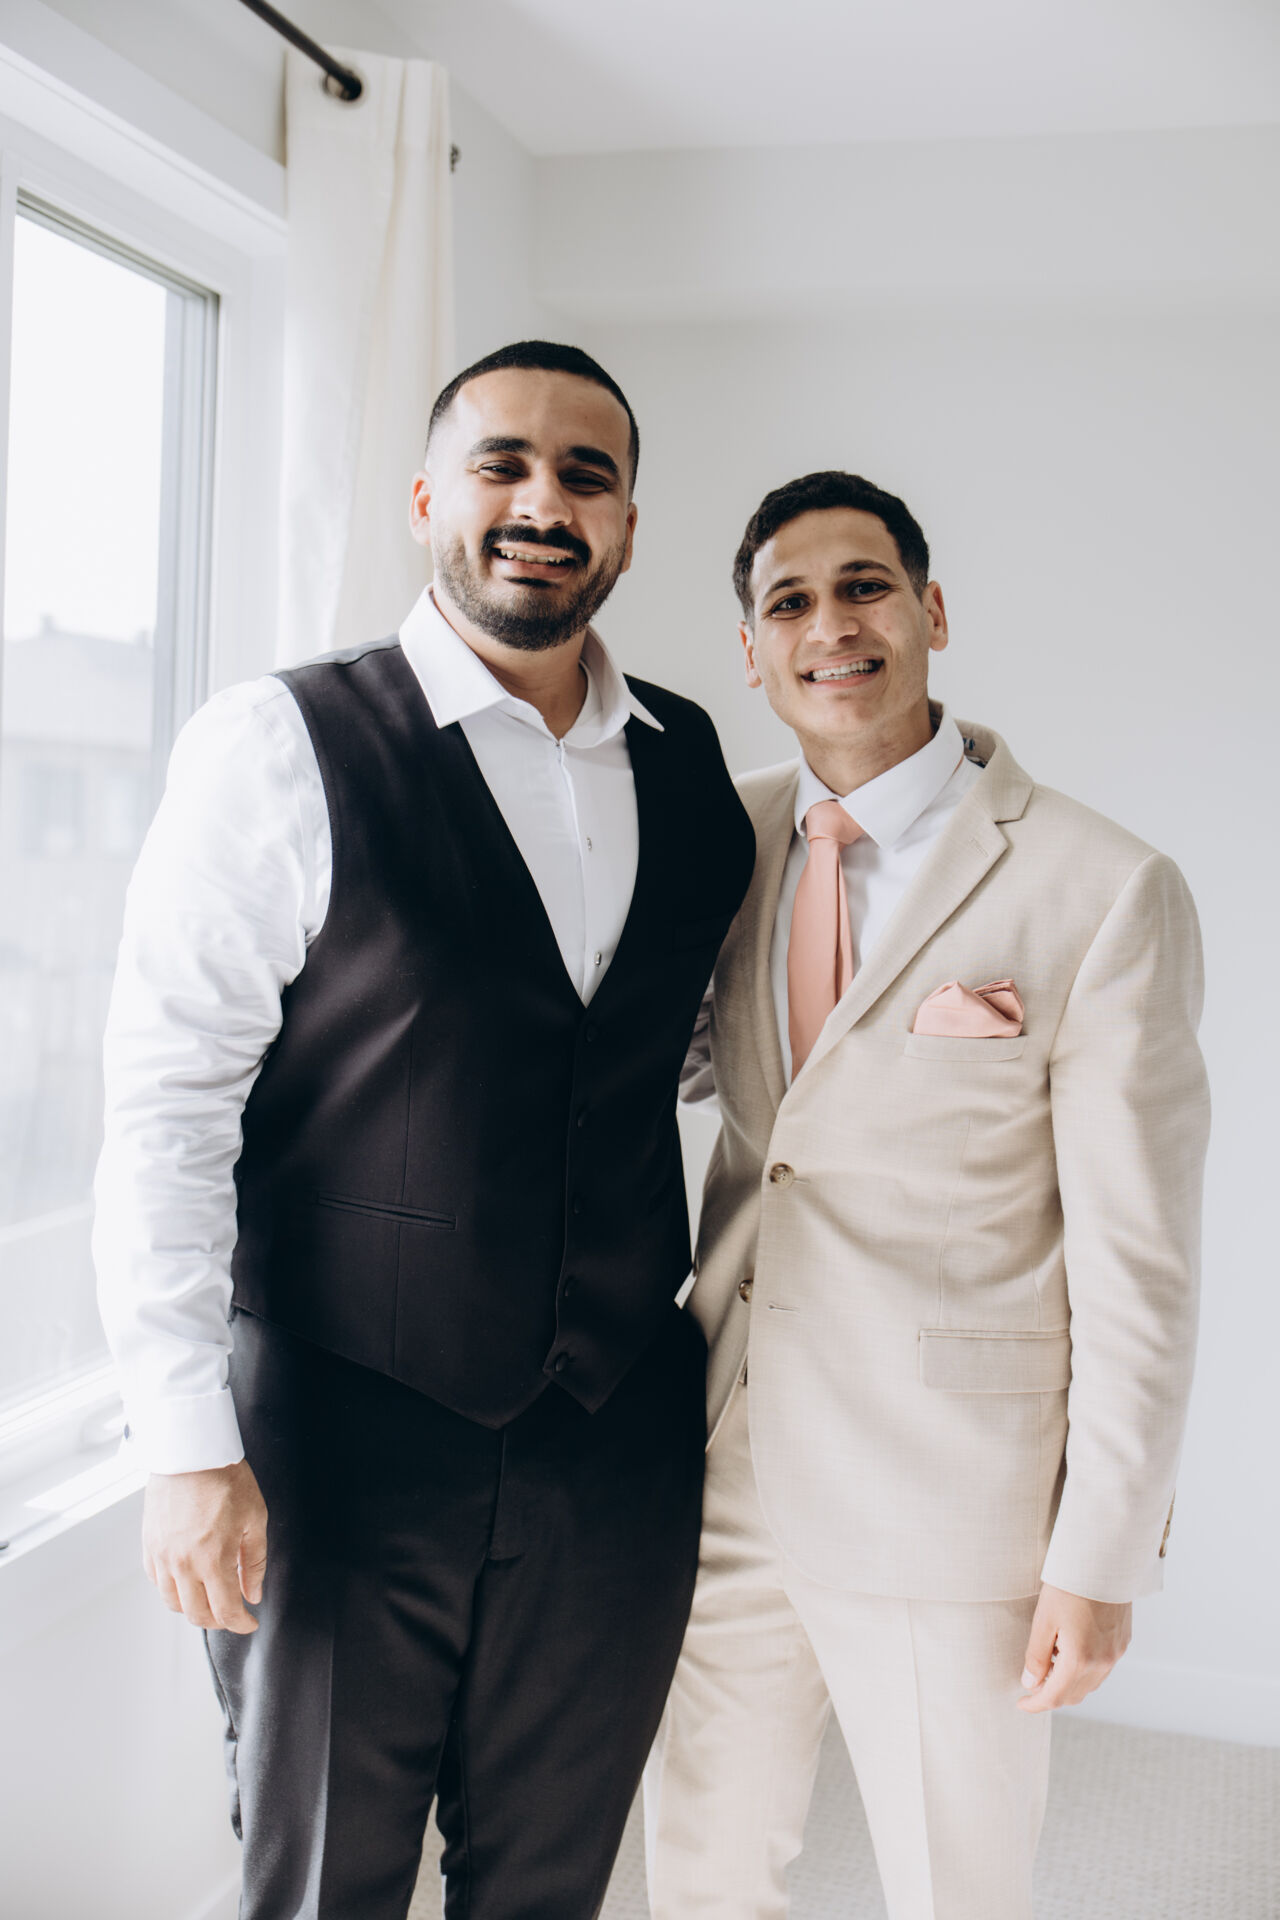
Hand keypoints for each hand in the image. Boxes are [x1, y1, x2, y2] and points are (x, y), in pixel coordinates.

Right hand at [142, 1460, 267, 1634]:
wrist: (190, 1451)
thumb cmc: (225, 1479)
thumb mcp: (255, 1518)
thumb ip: (254, 1561)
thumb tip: (253, 1593)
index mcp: (213, 1559)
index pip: (225, 1611)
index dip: (241, 1624)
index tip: (250, 1622)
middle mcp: (183, 1564)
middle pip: (197, 1615)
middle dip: (219, 1621)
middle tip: (233, 1612)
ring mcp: (162, 1556)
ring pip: (173, 1603)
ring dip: (194, 1608)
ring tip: (211, 1596)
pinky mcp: (149, 1546)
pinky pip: (157, 1582)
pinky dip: (173, 1589)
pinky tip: (189, 1579)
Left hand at [1016, 1582, 1130, 1713]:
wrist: (1104, 1562)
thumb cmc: (1069, 1587)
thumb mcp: (1044, 1619)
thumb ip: (1036, 1656)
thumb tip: (1030, 1683)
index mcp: (1080, 1660)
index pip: (1055, 1697)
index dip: (1036, 1704)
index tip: (1021, 1703)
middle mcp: (1103, 1662)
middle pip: (1074, 1695)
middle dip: (1052, 1696)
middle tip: (1032, 1685)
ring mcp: (1115, 1653)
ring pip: (1090, 1684)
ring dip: (1068, 1684)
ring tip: (1049, 1666)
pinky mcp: (1122, 1641)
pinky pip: (1102, 1669)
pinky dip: (1084, 1671)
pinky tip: (1070, 1653)